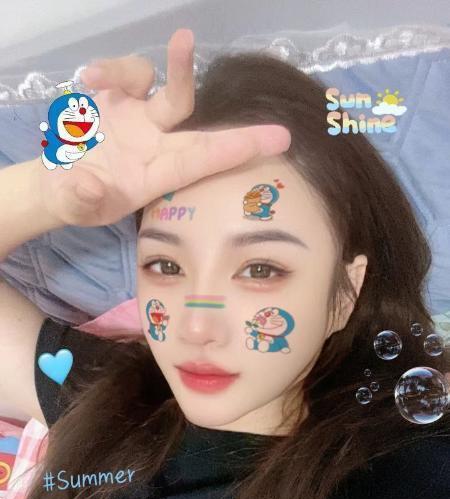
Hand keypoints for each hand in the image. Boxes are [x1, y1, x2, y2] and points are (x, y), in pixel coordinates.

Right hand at [35, 28, 290, 228]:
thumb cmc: (78, 201)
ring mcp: (139, 117)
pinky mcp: (118, 99)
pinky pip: (125, 73)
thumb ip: (80, 197)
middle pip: (186, 110)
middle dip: (195, 82)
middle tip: (190, 42)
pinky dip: (108, 69)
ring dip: (167, 66)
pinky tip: (87, 79)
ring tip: (121, 65)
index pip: (202, 159)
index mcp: (156, 175)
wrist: (61, 184)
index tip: (277, 139)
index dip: (237, 148)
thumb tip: (85, 188)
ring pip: (161, 84)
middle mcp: (156, 142)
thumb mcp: (74, 204)